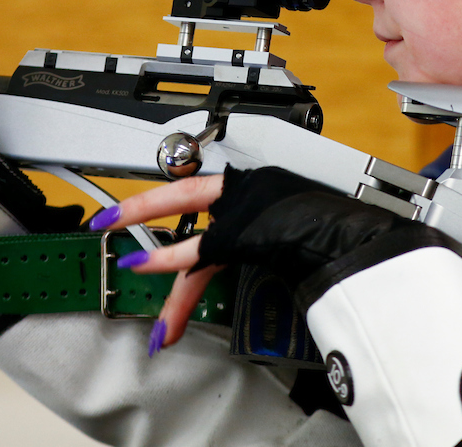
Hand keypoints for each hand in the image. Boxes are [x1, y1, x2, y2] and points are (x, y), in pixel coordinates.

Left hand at [94, 165, 429, 354]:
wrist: (355, 234)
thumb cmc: (342, 227)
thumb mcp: (303, 218)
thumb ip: (279, 229)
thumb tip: (276, 248)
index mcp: (263, 179)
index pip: (207, 189)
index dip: (174, 200)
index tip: (155, 209)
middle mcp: (247, 187)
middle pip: (181, 195)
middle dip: (139, 209)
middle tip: (106, 219)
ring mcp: (240, 207)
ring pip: (185, 232)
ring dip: (150, 253)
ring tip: (123, 264)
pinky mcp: (238, 232)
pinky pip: (196, 255)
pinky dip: (169, 270)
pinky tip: (150, 281)